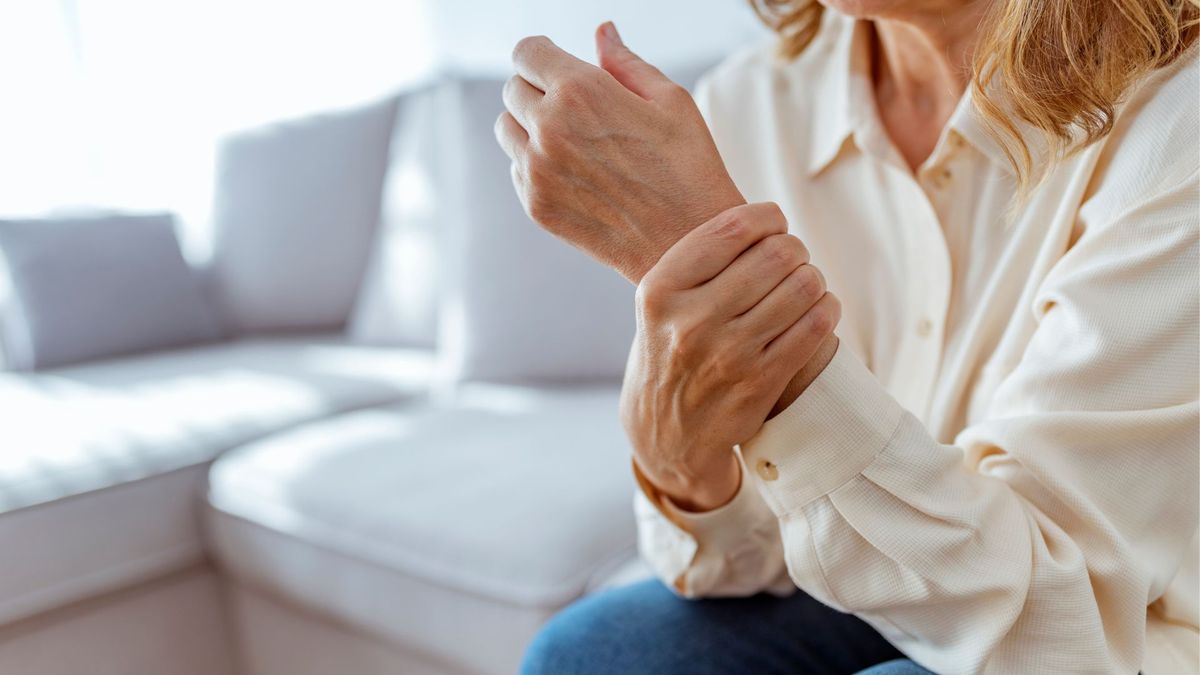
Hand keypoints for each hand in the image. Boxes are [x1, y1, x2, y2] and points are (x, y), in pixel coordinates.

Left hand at [495, 22, 743, 282]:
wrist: (687, 246)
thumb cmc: (689, 170)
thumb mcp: (671, 102)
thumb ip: (626, 62)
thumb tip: (602, 32)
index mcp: (581, 90)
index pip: (526, 52)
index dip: (542, 54)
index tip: (557, 64)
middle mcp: (549, 127)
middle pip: (513, 88)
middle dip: (538, 88)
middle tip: (575, 107)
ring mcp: (537, 170)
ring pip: (506, 129)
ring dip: (530, 126)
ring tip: (574, 141)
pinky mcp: (536, 205)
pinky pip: (517, 168)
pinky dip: (535, 164)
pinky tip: (577, 173)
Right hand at [621, 203, 840, 511]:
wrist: (666, 431)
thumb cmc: (671, 349)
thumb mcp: (660, 302)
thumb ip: (701, 260)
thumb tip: (768, 220)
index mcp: (661, 291)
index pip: (733, 228)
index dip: (768, 218)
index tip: (773, 225)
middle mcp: (690, 322)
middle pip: (776, 254)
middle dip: (794, 249)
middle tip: (791, 258)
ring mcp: (728, 355)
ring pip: (803, 287)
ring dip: (813, 278)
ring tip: (803, 284)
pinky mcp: (760, 383)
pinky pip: (816, 326)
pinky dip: (826, 309)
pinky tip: (817, 309)